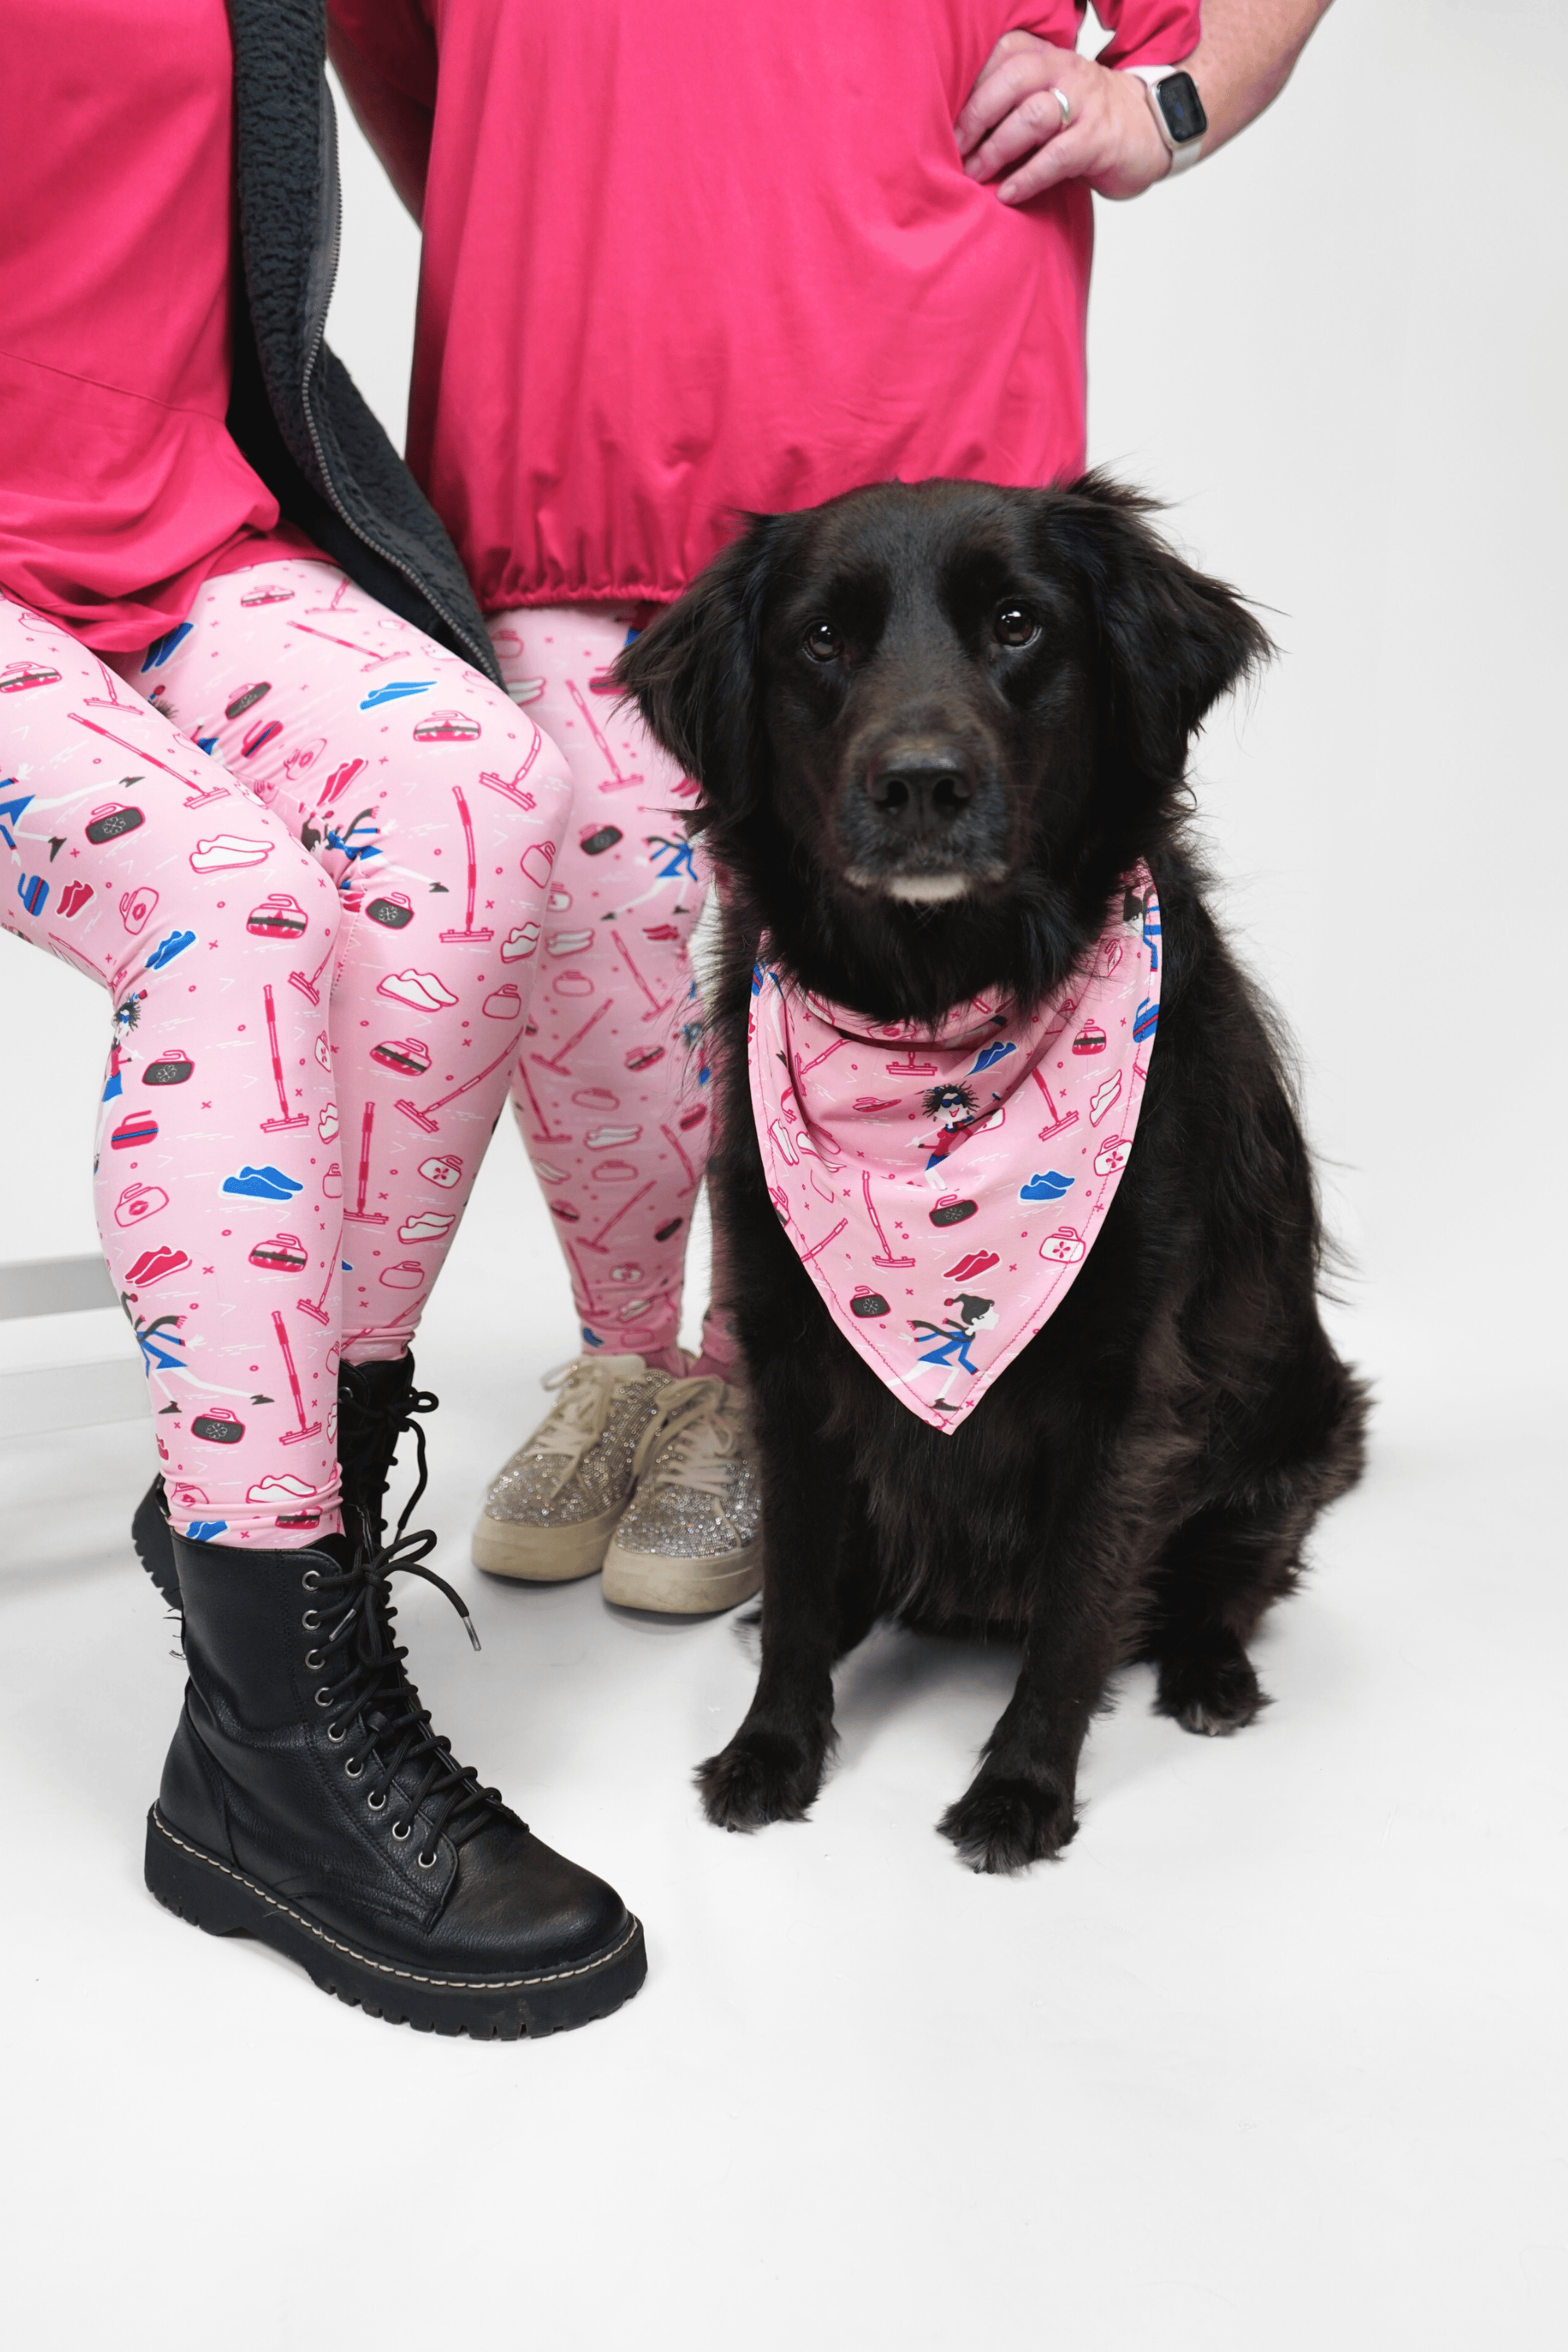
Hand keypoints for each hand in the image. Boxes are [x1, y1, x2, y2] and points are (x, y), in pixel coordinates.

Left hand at [955, 31, 1171, 204]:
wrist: (1150, 127)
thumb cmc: (1087, 118)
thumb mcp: (1051, 94)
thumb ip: (1014, 100)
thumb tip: (960, 130)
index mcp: (1048, 56)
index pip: (1003, 54)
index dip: (971, 86)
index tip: (949, 121)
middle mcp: (1065, 71)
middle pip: (1011, 81)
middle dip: (976, 118)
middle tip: (956, 150)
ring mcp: (1085, 104)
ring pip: (1031, 117)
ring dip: (996, 149)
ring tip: (976, 174)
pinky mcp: (1098, 139)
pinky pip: (1056, 157)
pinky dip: (1027, 177)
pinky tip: (1008, 194)